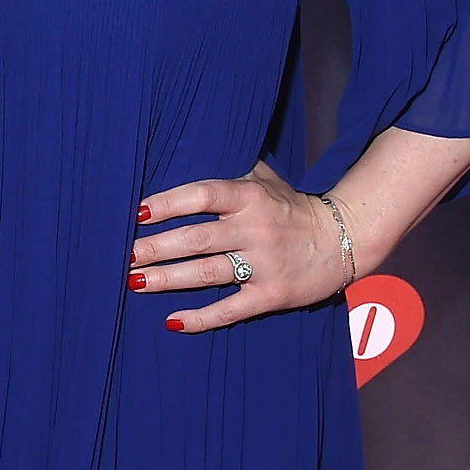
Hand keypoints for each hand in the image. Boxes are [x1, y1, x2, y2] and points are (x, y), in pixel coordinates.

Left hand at [131, 162, 351, 333]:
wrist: (344, 239)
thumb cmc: (291, 207)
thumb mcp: (265, 180)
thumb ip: (229, 171)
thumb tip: (185, 150)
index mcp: (250, 197)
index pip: (202, 195)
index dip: (168, 203)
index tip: (137, 212)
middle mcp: (255, 229)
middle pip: (196, 239)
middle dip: (156, 248)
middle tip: (124, 254)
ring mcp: (264, 264)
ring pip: (206, 274)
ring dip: (167, 278)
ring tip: (134, 281)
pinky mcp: (271, 295)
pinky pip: (230, 310)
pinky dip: (200, 318)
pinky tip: (172, 320)